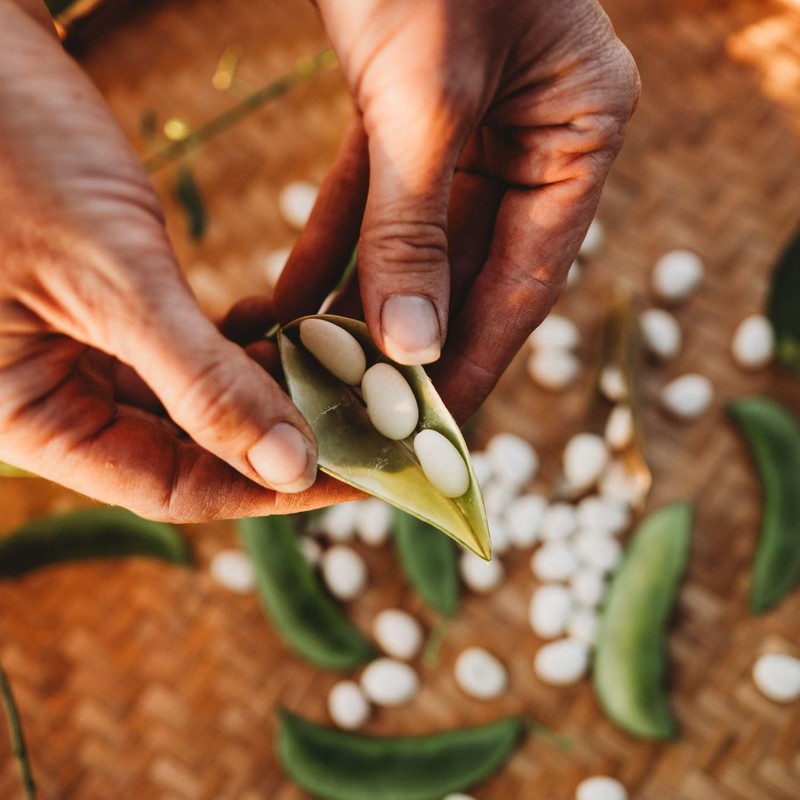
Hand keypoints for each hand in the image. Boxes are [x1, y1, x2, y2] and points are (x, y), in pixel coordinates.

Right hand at [0, 1, 357, 519]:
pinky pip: (183, 347)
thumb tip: (290, 466)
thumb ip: (200, 379)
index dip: (271, 486)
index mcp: (32, 419)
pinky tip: (279, 324)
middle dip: (277, 431)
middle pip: (187, 447)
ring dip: (265, 383)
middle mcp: (53, 396)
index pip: (174, 487)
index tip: (358, 471)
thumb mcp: (111, 277)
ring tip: (333, 366)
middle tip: (362, 416)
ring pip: (193, 398)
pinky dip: (237, 343)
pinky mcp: (100, 304)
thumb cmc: (5, 150)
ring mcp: (75, 350)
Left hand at [275, 0, 638, 421]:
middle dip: (415, 341)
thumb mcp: (426, 96)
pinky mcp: (408, 107)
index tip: (436, 423)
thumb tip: (413, 341)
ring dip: (364, 304)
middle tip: (368, 415)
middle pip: (470, 269)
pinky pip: (372, 197)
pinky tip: (291, 302)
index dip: (480, 356)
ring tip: (319, 374)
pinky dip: (333, 248)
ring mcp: (471, 124)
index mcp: (578, 133)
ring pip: (417, 242)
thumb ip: (418, 224)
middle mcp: (533, 135)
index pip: (529, 278)